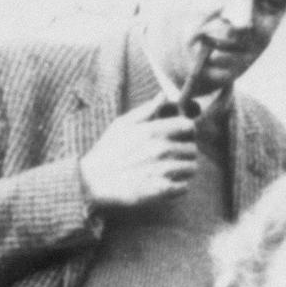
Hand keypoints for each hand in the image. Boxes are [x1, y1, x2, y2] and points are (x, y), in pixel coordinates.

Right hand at [77, 97, 200, 211]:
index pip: (188, 126)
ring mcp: (163, 170)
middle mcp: (160, 149)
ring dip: (182, 170)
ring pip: (191, 168)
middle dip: (184, 152)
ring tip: (166, 170)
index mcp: (151, 131)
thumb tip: (164, 96)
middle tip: (169, 157)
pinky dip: (178, 186)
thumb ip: (146, 110)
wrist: (93, 182)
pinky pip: (185, 187)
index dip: (186, 131)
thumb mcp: (121, 125)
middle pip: (192, 148)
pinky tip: (163, 183)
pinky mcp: (164, 190)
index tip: (179, 136)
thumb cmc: (107, 152)